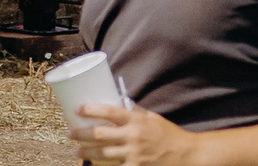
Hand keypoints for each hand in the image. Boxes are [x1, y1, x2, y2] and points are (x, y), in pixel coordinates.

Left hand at [71, 101, 204, 165]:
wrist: (187, 156)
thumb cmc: (168, 134)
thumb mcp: (152, 118)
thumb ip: (134, 112)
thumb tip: (118, 100)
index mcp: (136, 120)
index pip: (109, 111)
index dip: (91, 109)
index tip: (77, 109)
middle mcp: (133, 137)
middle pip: (100, 134)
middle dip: (81, 134)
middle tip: (70, 133)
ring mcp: (135, 155)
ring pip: (103, 154)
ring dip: (87, 153)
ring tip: (78, 151)